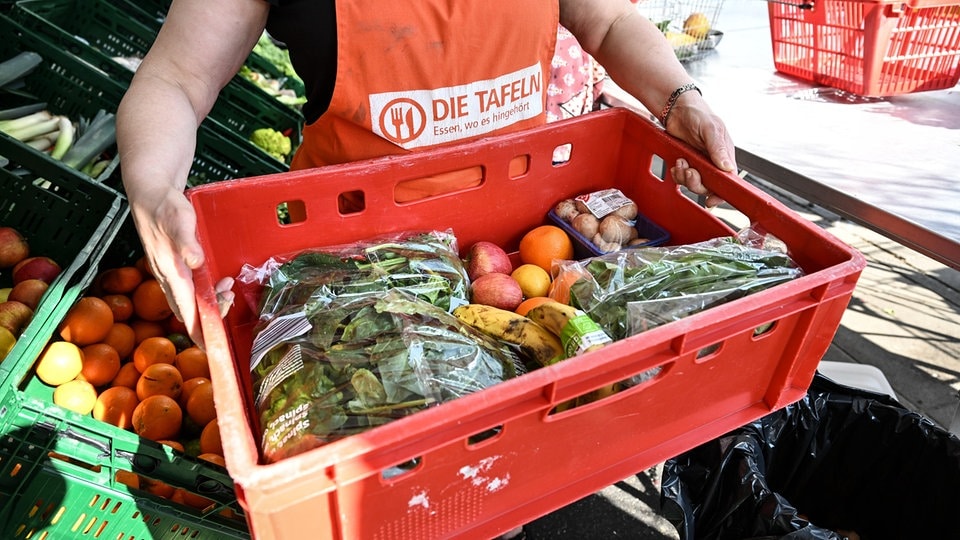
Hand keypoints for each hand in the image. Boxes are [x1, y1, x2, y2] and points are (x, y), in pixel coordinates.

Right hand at [130, 189, 234, 348]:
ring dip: (211, 301)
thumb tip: (195, 262)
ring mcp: (170, 273)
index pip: (185, 311)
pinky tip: (218, 281)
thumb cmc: (164, 207)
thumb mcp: (179, 220)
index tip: (211, 347)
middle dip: (211, 315)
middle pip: (189, 310)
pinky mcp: (174, 266)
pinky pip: (190, 288)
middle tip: (229, 300)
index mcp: (170, 272)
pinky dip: (206, 290)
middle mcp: (168, 277)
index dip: (198, 331)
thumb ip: (187, 243)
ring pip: (190, 300)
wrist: (149, 194)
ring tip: (228, 288)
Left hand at [664, 93, 735, 206]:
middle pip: (708, 186)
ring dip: (684, 177)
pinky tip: (677, 163)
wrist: (678, 109)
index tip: (711, 200)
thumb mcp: (711, 129)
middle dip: (696, 183)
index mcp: (725, 156)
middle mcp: (713, 162)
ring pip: (693, 183)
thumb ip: (718, 149)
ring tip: (681, 161)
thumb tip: (728, 168)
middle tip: (689, 171)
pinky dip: (677, 174)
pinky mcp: (687, 162)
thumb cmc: (699, 114)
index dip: (721, 194)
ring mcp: (699, 163)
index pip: (728, 181)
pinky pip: (682, 177)